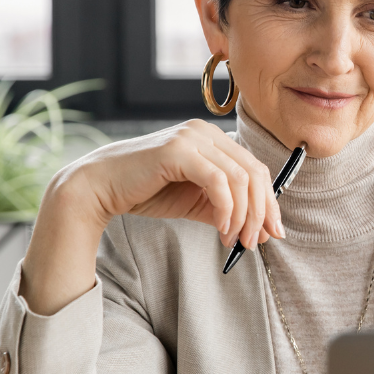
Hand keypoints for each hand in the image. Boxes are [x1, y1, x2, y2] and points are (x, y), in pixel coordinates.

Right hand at [77, 119, 282, 247]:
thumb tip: (262, 231)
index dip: (269, 201)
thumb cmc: (146, 192)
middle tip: (257, 242)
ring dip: (244, 215)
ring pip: (240, 177)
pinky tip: (222, 229)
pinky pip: (217, 181)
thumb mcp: (196, 202)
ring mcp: (192, 137)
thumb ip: (226, 209)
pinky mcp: (178, 150)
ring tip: (236, 241)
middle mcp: (206, 132)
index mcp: (213, 138)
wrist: (99, 188)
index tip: (274, 232)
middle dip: (261, 211)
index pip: (255, 168)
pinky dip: (226, 208)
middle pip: (254, 172)